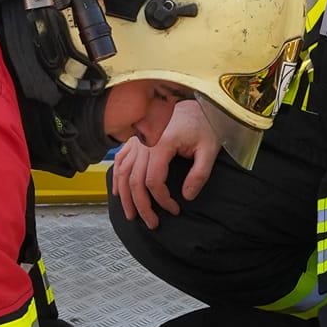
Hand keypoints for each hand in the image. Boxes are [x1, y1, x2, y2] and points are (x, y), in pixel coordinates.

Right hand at [110, 99, 220, 228]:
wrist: (195, 104)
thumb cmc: (203, 124)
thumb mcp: (209, 149)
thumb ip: (200, 174)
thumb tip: (187, 196)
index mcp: (162, 142)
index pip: (153, 180)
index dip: (162, 199)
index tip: (174, 209)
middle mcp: (145, 141)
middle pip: (135, 180)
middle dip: (142, 206)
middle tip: (152, 223)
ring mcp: (138, 140)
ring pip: (123, 173)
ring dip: (125, 197)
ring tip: (131, 215)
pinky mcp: (136, 139)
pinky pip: (121, 160)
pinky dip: (117, 178)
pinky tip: (119, 193)